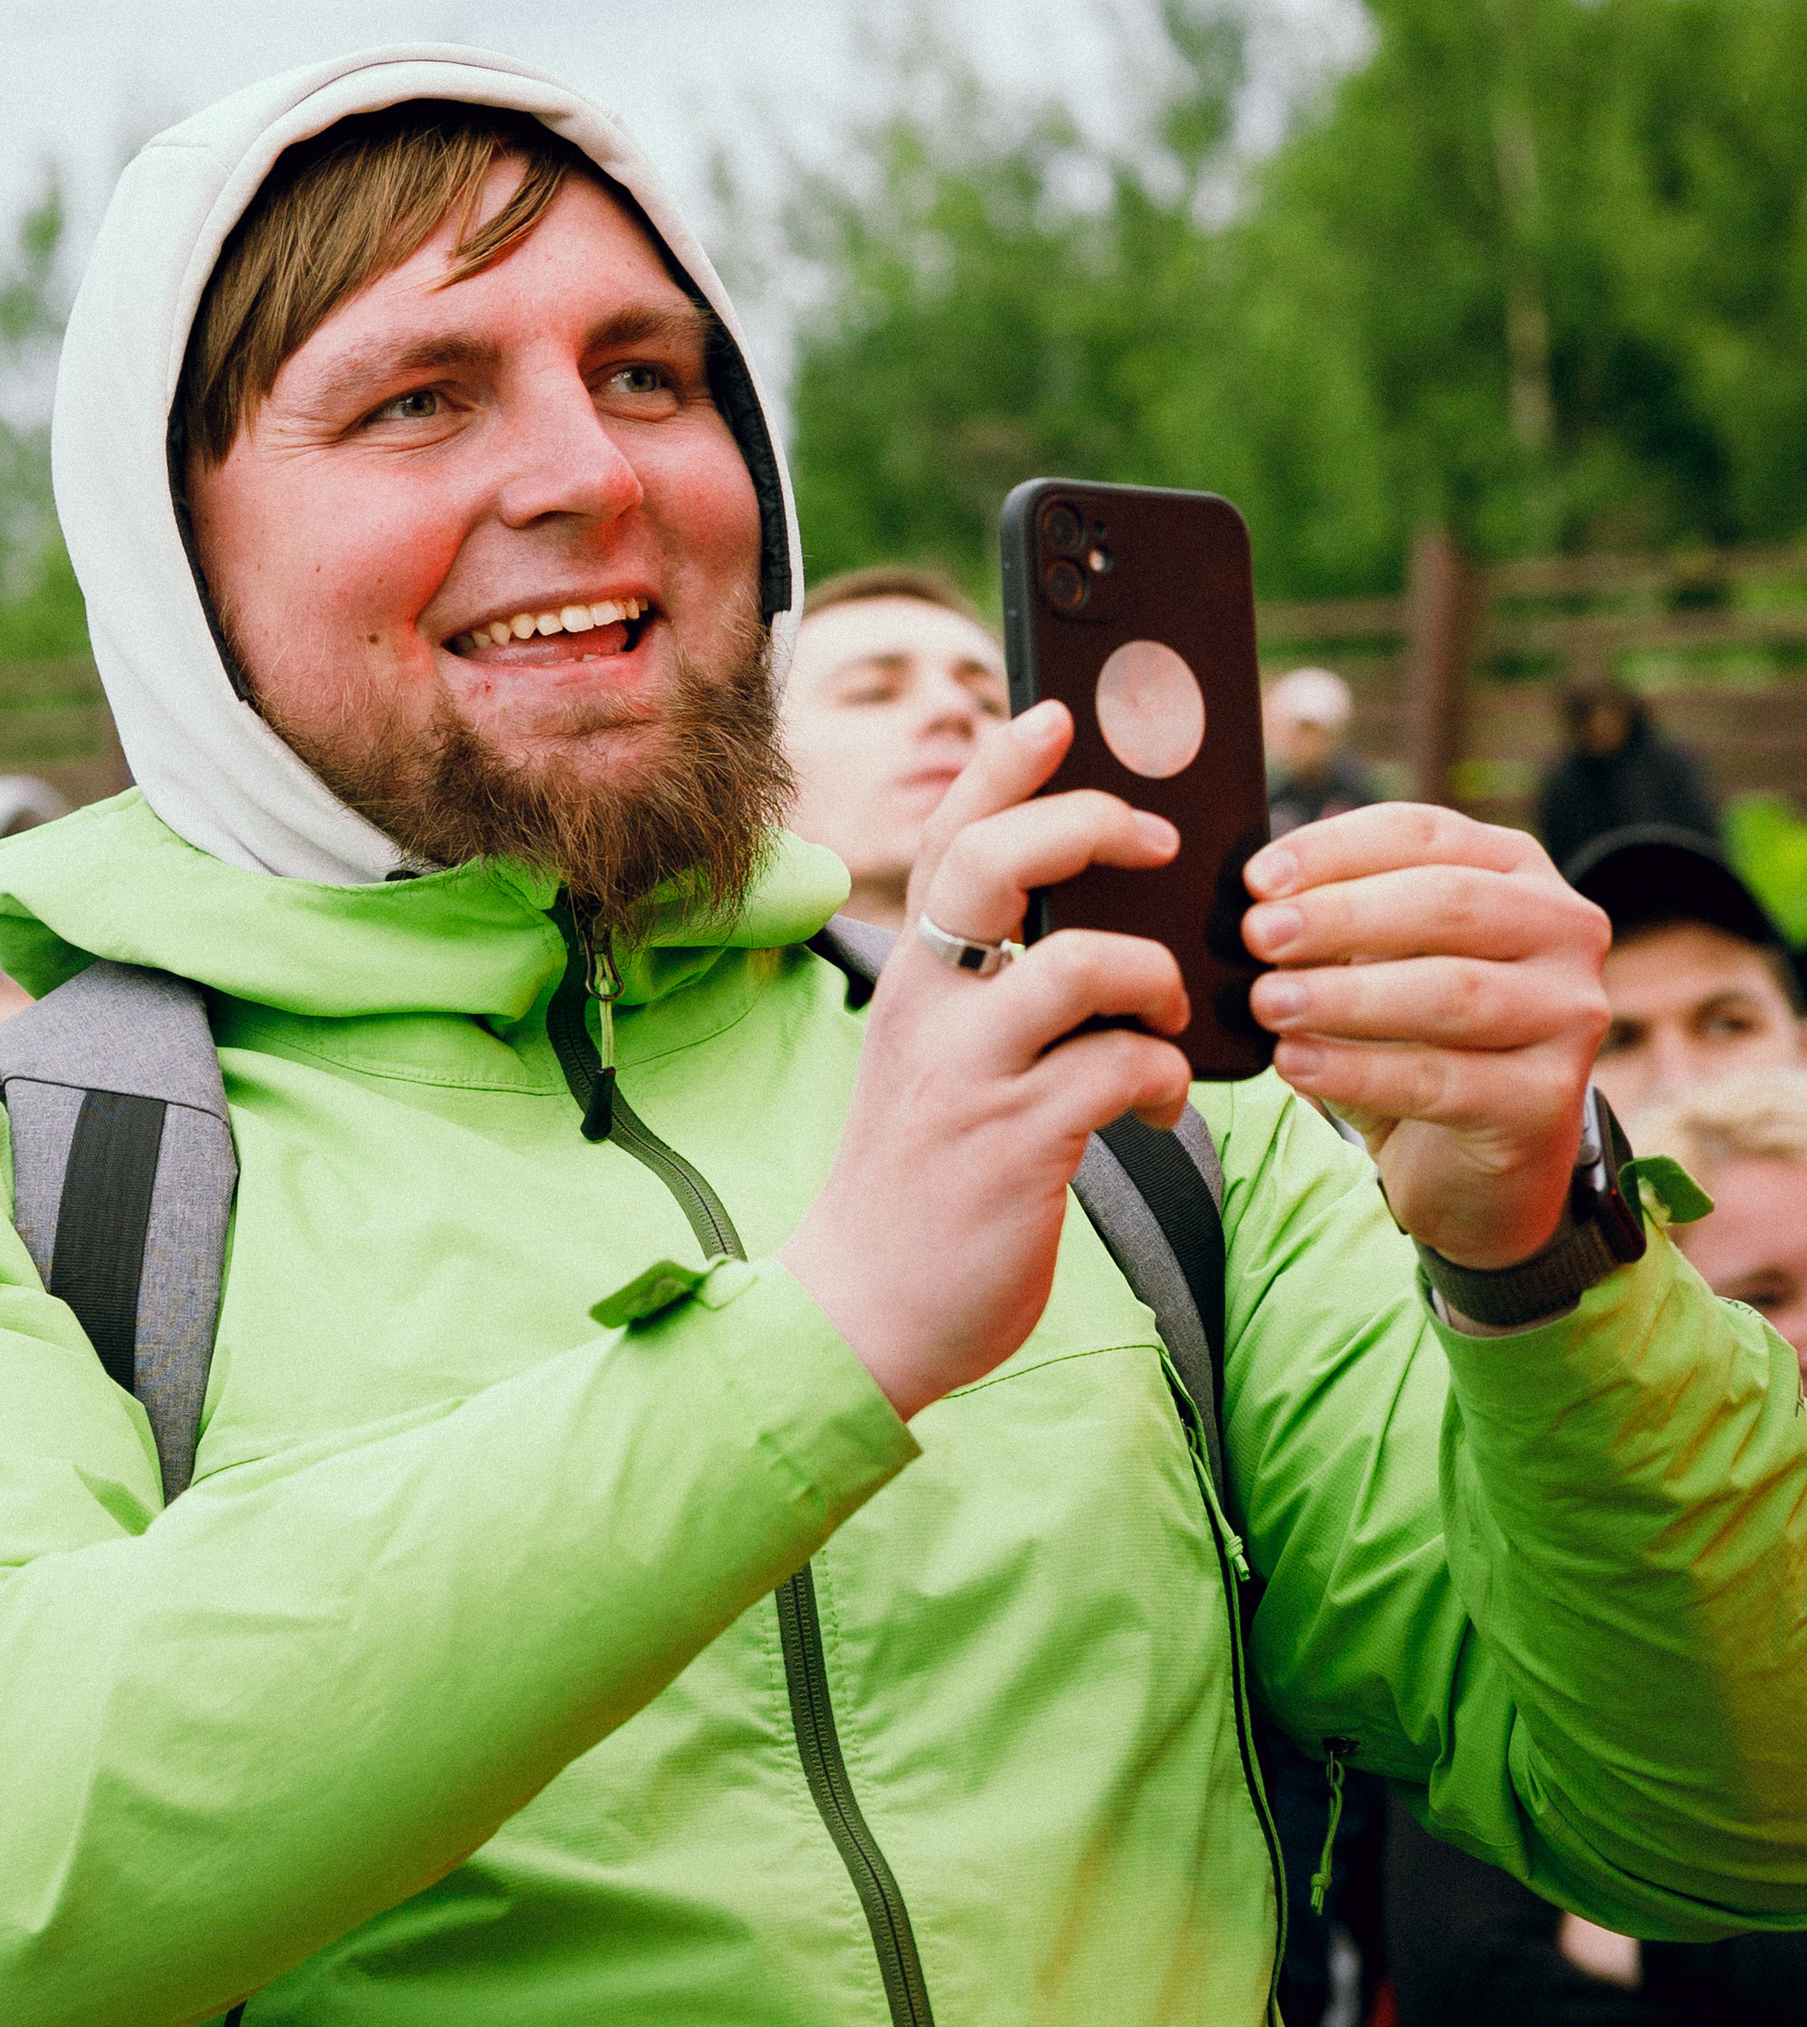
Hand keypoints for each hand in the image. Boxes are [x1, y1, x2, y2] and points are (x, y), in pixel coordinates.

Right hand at [779, 703, 1188, 1417]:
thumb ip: (987, 990)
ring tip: (1162, 1015)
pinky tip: (1155, 1106)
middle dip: (1089, 825)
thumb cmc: (921, 1180)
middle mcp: (927, 1009)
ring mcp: (968, 1073)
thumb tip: (1094, 928)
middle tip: (1155, 841)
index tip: (1055, 714)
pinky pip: (1118, 1069)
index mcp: (909, 979)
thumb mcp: (934, 1061)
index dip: (1001, 766)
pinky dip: (1161, 1078)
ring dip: (1152, 977)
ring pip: (1081, 964)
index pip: (947, 839)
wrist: (863, 1312)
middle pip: (993, 862)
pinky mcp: (1015, 1142)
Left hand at [1241, 806, 1610, 1266]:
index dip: (1336, 849)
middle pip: (1448, 903)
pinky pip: (1444, 1079)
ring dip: (1347, 996)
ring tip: (1268, 1004)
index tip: (1257, 879)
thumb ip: (1334, 924)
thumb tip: (1252, 905)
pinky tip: (1298, 1064)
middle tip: (1257, 936)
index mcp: (1516, 869)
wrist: (1472, 1163)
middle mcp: (1562, 928)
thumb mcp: (1378, 964)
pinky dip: (1359, 1071)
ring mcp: (1570, 1013)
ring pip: (1452, 992)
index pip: (1424, 833)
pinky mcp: (1550, 1097)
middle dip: (1341, 917)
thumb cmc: (1414, 1038)